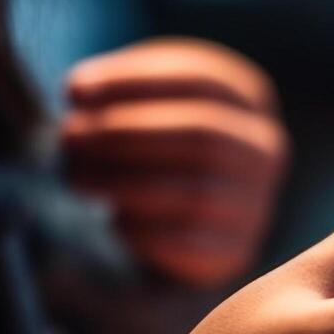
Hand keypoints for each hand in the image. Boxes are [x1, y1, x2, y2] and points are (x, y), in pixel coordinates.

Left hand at [63, 38, 288, 287]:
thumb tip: (79, 91)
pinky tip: (114, 221)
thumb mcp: (147, 98)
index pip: (201, 81)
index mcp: (249, 99)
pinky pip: (190, 245)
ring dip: (124, 184)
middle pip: (202, 138)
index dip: (134, 84)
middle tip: (68, 137)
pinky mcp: (235, 252)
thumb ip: (117, 88)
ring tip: (76, 177)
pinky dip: (144, 232)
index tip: (73, 91)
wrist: (186, 215)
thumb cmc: (156, 141)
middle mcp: (264, 151)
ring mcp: (256, 205)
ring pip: (197, 195)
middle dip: (125, 135)